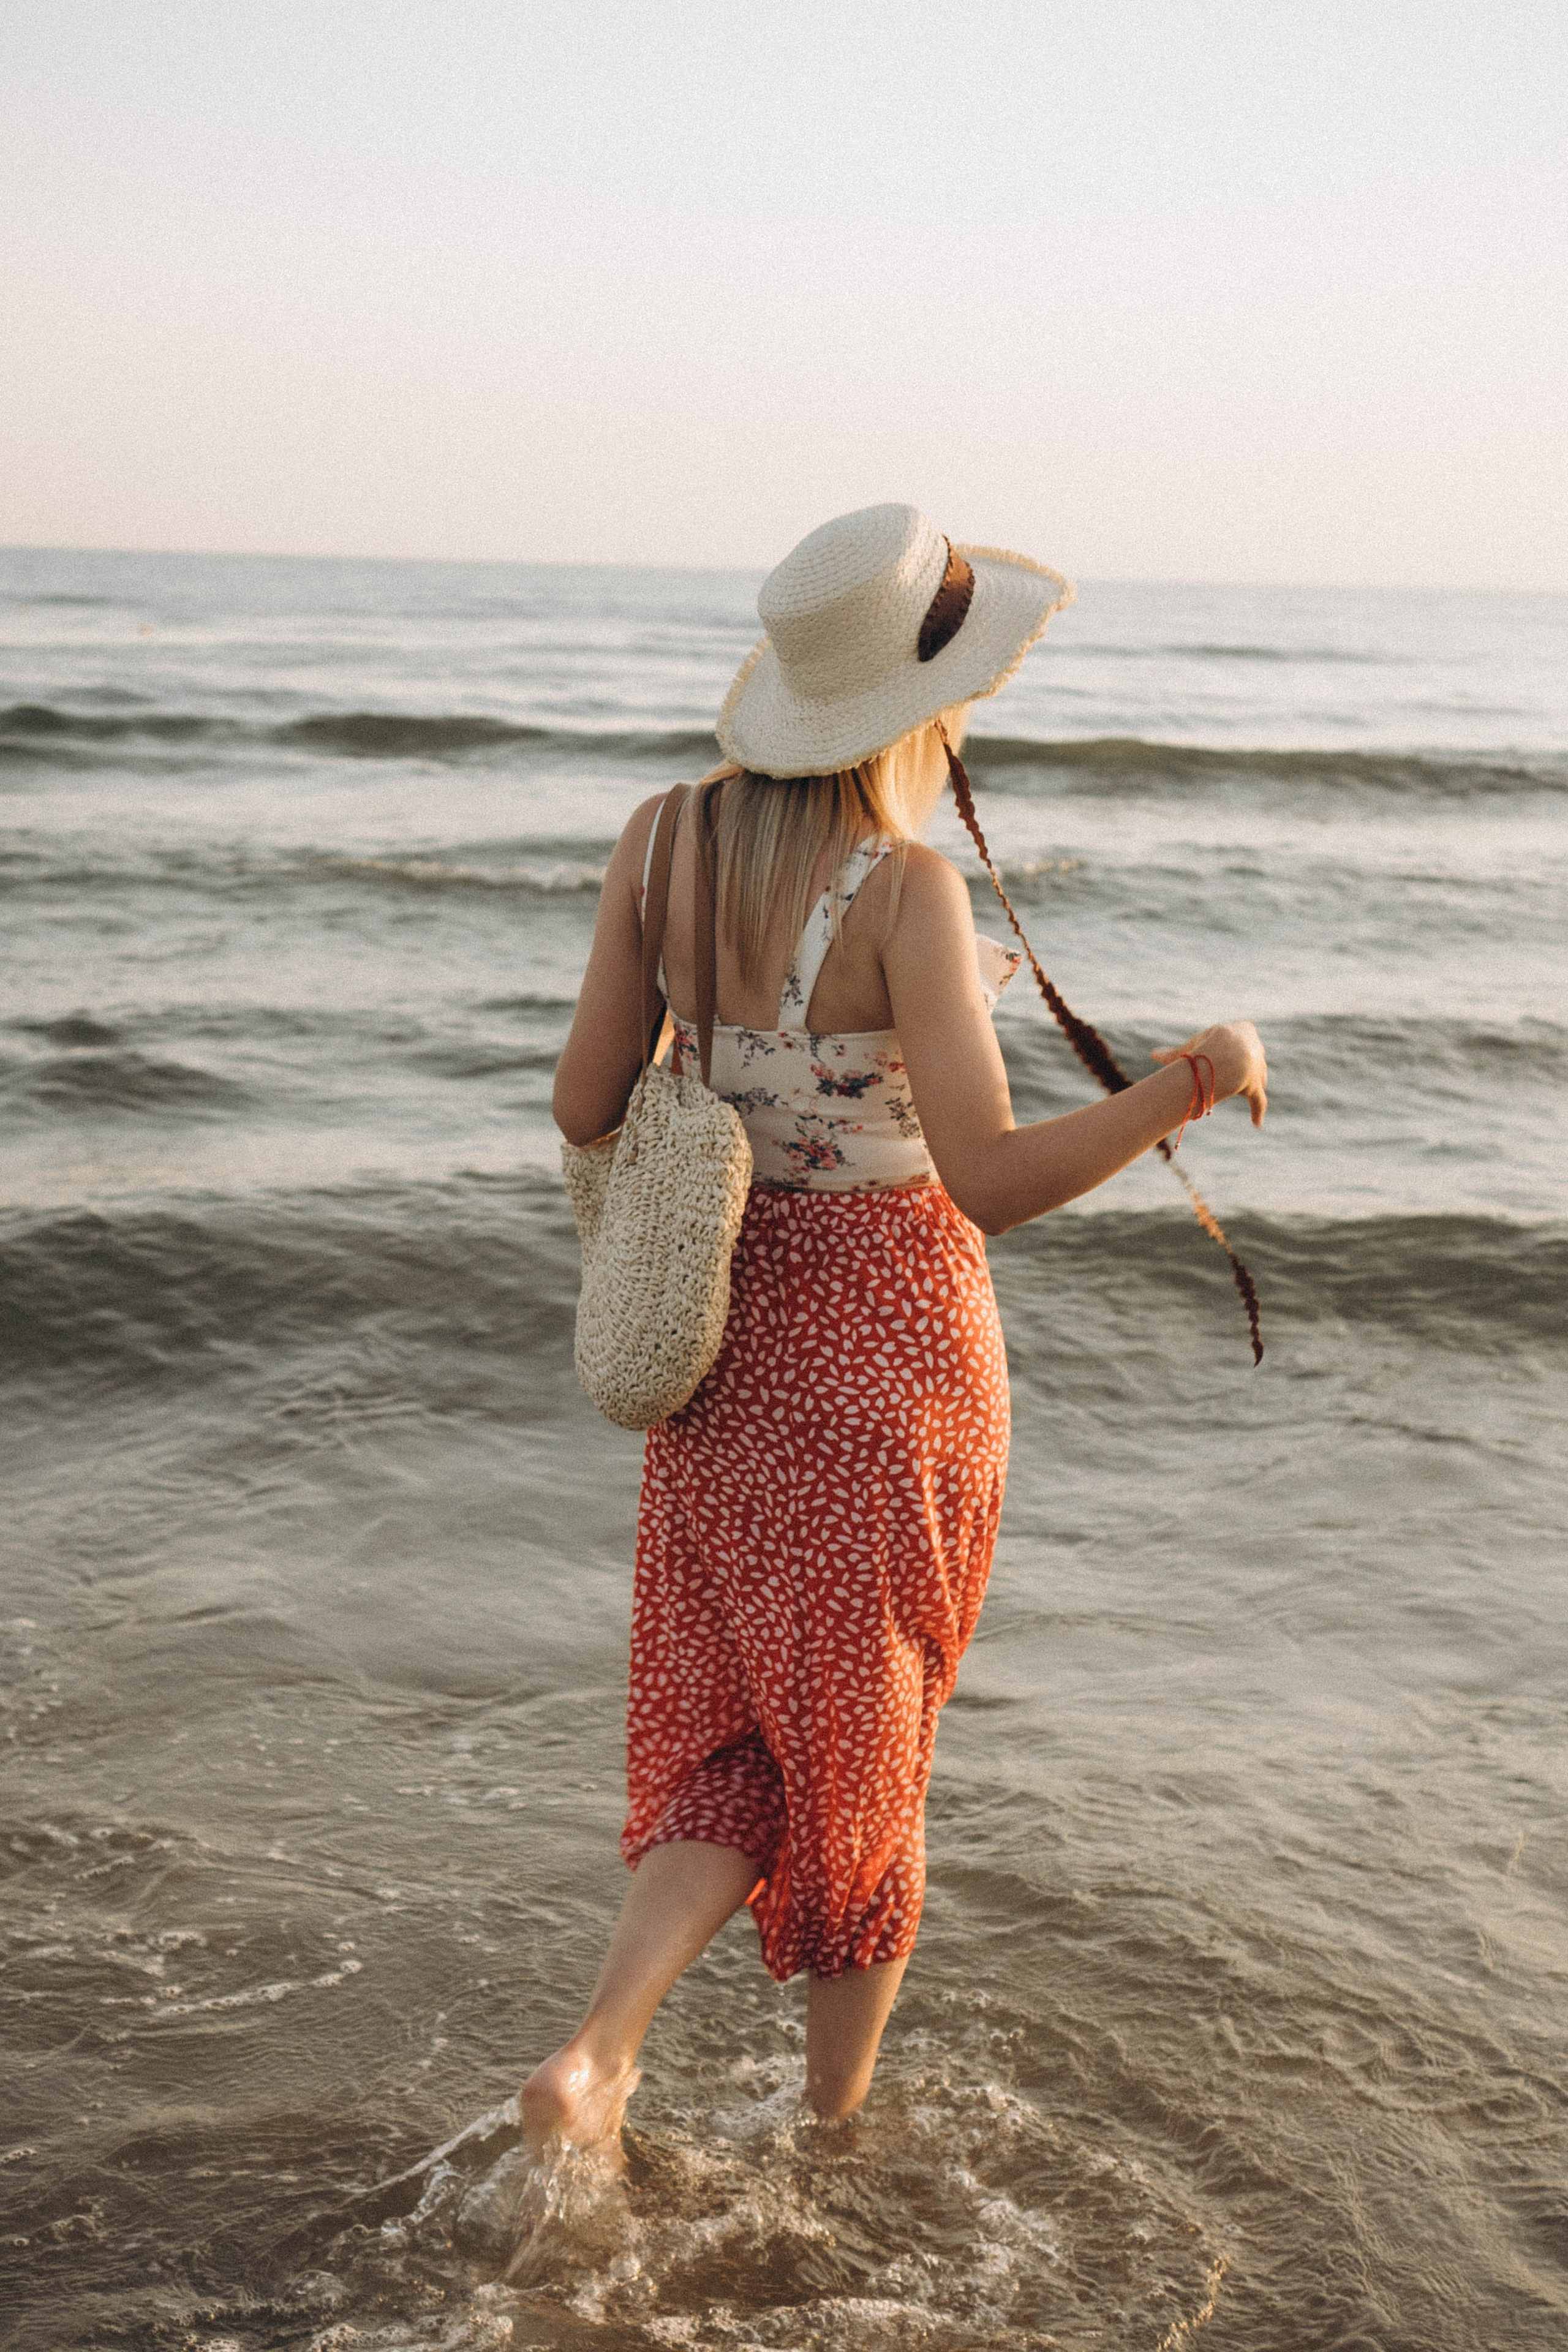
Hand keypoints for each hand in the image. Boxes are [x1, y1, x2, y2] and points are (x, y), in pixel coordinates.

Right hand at [1152, 1021, 1267, 1126]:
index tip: (1221, 1052)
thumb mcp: (1189, 1048)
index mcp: (1245, 1028)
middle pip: (1251, 1057)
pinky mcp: (1256, 1087)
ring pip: (1257, 1077)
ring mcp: (1258, 1068)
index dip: (1232, 1045)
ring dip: (1248, 1084)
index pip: (1244, 1035)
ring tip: (1237, 1092)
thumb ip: (1173, 1054)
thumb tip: (1153, 1053)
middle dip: (1242, 1065)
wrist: (1228, 1059)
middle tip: (1228, 1073)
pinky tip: (1257, 1123)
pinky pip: (1258, 1101)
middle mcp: (1256, 1047)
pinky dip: (1257, 1112)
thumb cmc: (1205, 1048)